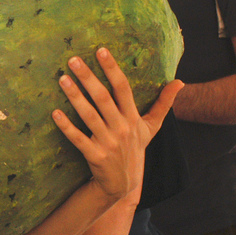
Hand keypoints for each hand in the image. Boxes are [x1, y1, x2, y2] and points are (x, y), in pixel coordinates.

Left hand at [52, 47, 181, 201]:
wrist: (125, 184)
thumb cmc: (135, 149)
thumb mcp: (152, 127)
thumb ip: (164, 104)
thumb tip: (180, 83)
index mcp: (133, 117)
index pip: (123, 88)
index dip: (112, 69)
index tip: (100, 50)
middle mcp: (121, 127)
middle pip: (103, 98)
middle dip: (88, 78)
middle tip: (72, 60)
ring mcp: (108, 142)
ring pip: (90, 116)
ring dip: (75, 97)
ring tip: (62, 79)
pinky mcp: (95, 155)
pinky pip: (78, 139)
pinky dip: (66, 127)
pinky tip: (55, 113)